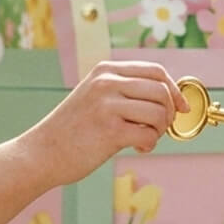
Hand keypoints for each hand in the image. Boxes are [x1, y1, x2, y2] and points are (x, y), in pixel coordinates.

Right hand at [21, 61, 186, 185]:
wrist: (42, 153)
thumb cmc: (73, 129)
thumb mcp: (95, 96)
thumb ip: (125, 91)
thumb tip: (171, 98)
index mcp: (105, 70)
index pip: (155, 71)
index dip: (174, 89)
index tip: (181, 107)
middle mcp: (107, 82)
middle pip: (162, 91)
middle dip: (169, 113)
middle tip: (159, 128)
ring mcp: (108, 105)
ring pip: (159, 113)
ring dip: (159, 130)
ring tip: (144, 138)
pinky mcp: (110, 131)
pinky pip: (149, 134)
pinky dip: (149, 144)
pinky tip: (136, 147)